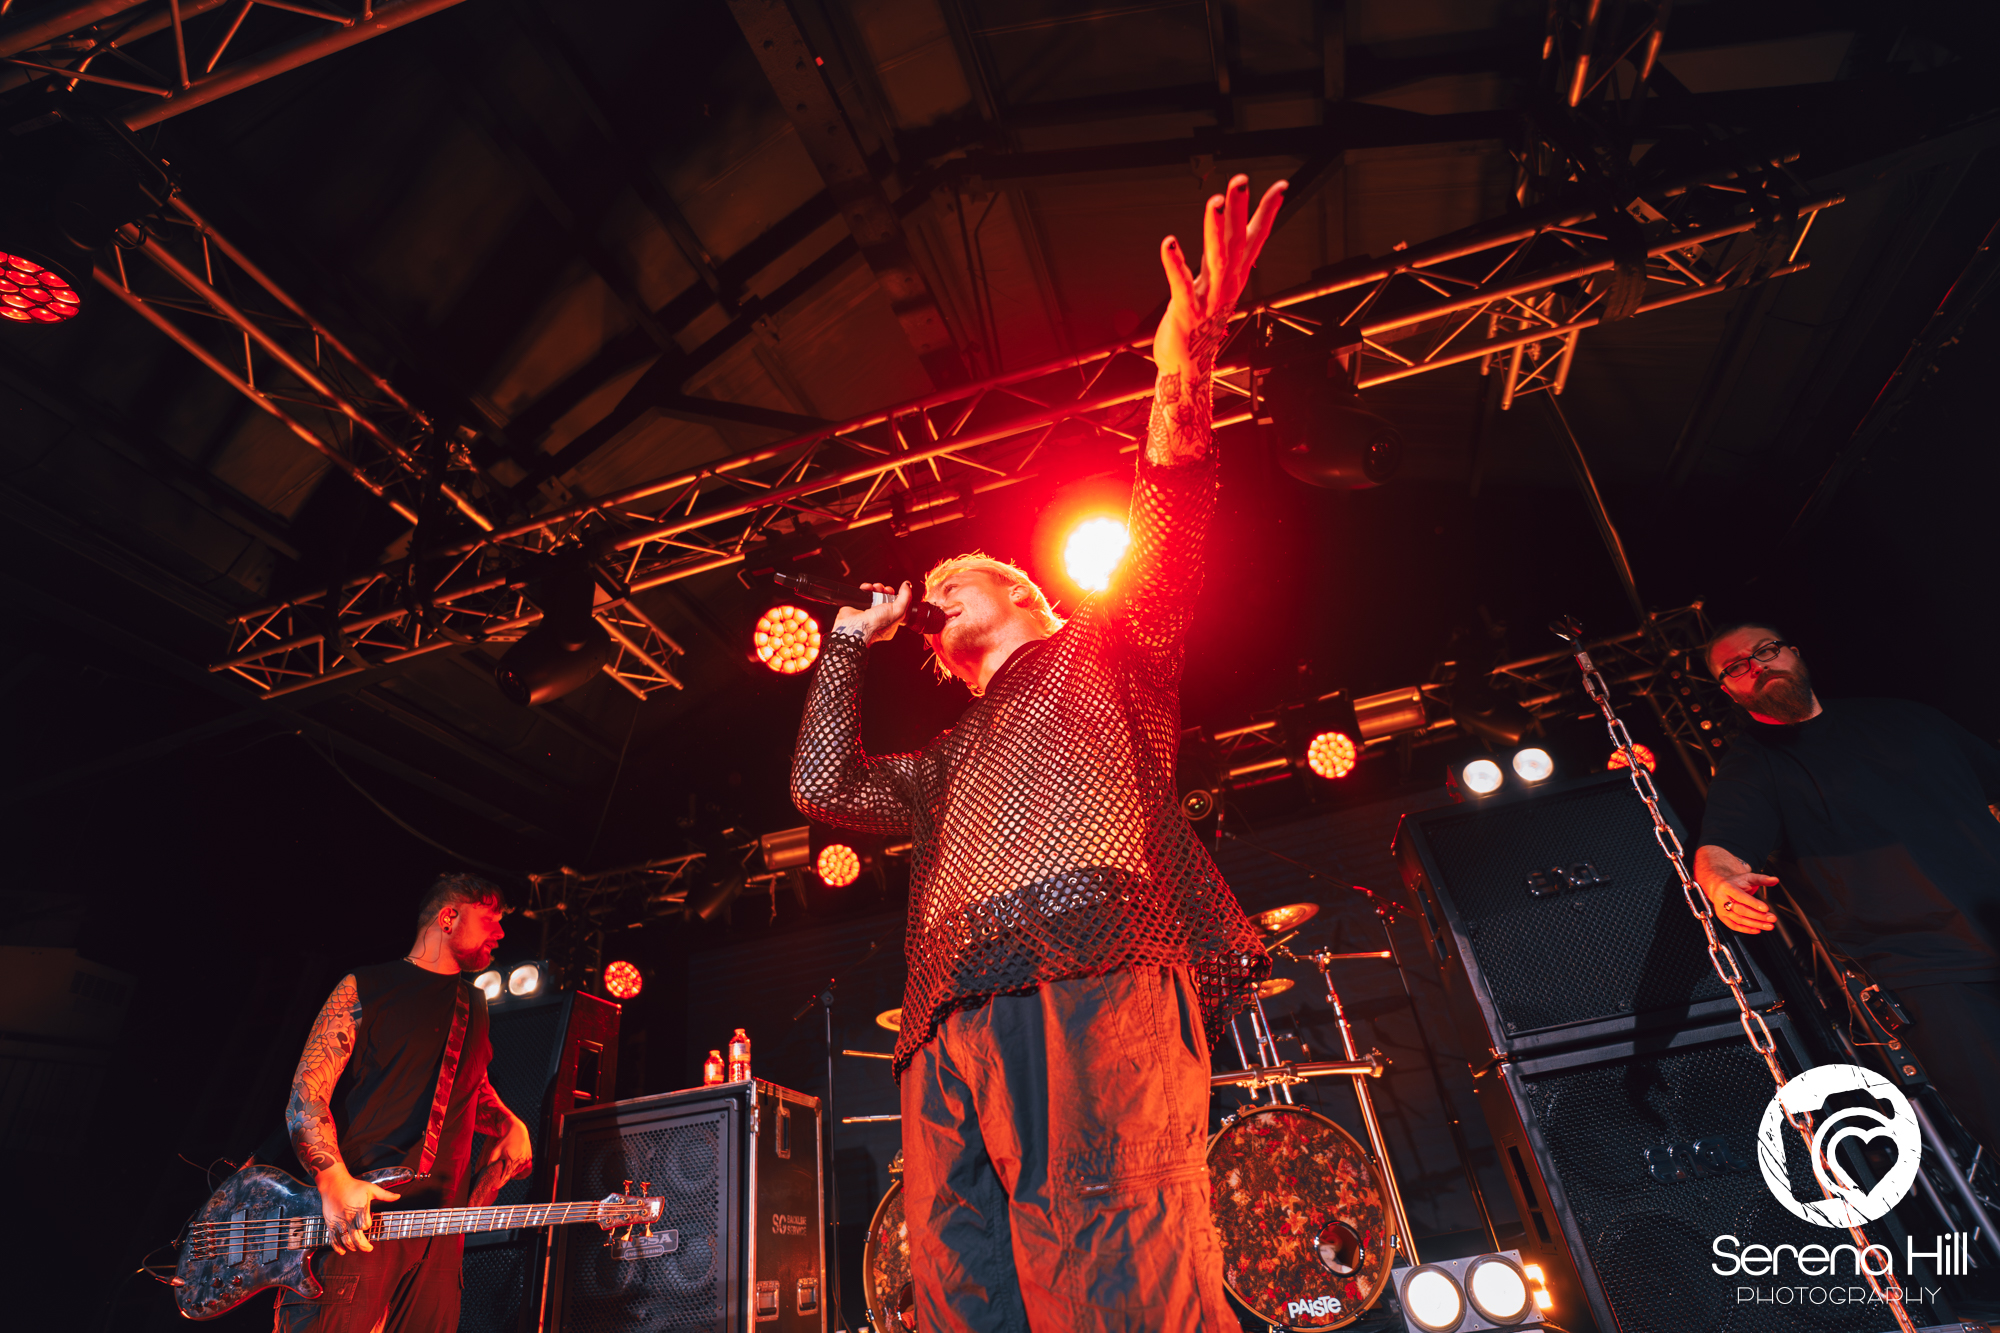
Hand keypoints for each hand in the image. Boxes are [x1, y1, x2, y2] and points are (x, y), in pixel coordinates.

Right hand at [315, 1164, 398, 1254]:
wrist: (333, 1184)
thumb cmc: (354, 1186)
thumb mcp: (371, 1189)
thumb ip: (385, 1195)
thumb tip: (398, 1197)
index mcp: (360, 1209)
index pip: (366, 1224)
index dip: (368, 1225)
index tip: (368, 1224)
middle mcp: (349, 1217)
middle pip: (356, 1237)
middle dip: (364, 1246)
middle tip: (369, 1248)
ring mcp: (339, 1222)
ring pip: (346, 1240)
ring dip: (352, 1247)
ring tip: (357, 1248)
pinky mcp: (331, 1224)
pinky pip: (333, 1239)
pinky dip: (337, 1247)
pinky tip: (343, 1251)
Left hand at [478, 1114, 533, 1187]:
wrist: (518, 1131)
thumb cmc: (505, 1140)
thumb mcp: (496, 1150)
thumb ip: (491, 1161)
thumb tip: (487, 1171)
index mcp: (512, 1159)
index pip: (505, 1176)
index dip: (499, 1183)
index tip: (493, 1188)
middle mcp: (521, 1161)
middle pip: (511, 1175)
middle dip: (504, 1177)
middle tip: (497, 1179)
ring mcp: (526, 1160)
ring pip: (516, 1171)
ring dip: (510, 1172)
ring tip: (505, 1167)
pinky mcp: (529, 1158)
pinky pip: (521, 1167)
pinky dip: (516, 1168)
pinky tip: (512, 1163)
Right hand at [831, 580, 914, 644]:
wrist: (856, 626)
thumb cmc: (877, 624)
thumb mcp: (898, 610)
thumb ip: (905, 597)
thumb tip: (907, 585)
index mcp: (890, 622)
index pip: (896, 607)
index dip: (896, 597)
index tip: (894, 592)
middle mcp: (879, 618)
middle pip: (885, 599)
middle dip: (885, 591)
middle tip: (884, 589)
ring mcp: (868, 613)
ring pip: (874, 595)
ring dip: (875, 588)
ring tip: (875, 587)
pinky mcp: (858, 607)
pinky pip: (863, 594)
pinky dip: (865, 589)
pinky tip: (866, 588)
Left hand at [1155, 175, 1286, 378]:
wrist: (1188, 364)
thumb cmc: (1200, 321)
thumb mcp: (1219, 284)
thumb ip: (1225, 255)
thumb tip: (1229, 229)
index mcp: (1235, 275)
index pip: (1256, 237)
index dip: (1268, 212)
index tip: (1281, 186)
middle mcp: (1226, 283)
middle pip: (1236, 241)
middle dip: (1239, 210)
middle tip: (1240, 181)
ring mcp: (1209, 297)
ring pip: (1216, 259)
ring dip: (1215, 231)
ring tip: (1215, 204)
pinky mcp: (1187, 311)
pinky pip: (1181, 284)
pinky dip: (1176, 264)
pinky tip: (1169, 243)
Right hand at [1708, 872, 1778, 933]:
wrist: (1718, 886)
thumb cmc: (1735, 882)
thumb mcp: (1748, 877)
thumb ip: (1762, 879)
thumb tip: (1775, 880)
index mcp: (1727, 887)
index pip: (1740, 896)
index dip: (1753, 903)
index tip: (1766, 908)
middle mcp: (1722, 898)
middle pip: (1740, 910)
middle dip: (1757, 916)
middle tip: (1772, 918)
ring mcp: (1720, 909)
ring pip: (1738, 919)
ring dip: (1754, 924)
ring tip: (1768, 925)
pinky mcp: (1722, 917)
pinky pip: (1734, 926)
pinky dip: (1746, 929)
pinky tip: (1757, 930)